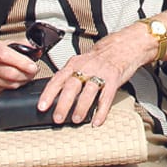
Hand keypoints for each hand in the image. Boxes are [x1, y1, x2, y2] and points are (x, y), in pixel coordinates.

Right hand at [0, 39, 38, 94]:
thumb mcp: (1, 42)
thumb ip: (20, 43)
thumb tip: (36, 48)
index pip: (6, 56)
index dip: (22, 62)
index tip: (33, 65)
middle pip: (10, 73)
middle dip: (26, 74)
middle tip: (34, 70)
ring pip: (10, 84)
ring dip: (23, 81)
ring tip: (28, 75)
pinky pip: (6, 90)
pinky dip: (16, 86)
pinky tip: (18, 80)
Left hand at [38, 26, 152, 126]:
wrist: (124, 45)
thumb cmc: (100, 57)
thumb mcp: (81, 62)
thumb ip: (69, 76)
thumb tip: (54, 96)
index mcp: (75, 64)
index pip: (58, 79)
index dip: (48, 93)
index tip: (42, 107)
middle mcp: (86, 67)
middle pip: (72, 86)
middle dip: (63, 103)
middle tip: (58, 118)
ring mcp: (101, 73)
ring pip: (89, 91)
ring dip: (81, 107)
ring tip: (76, 119)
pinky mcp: (114, 79)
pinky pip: (106, 97)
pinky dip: (101, 111)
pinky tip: (97, 120)